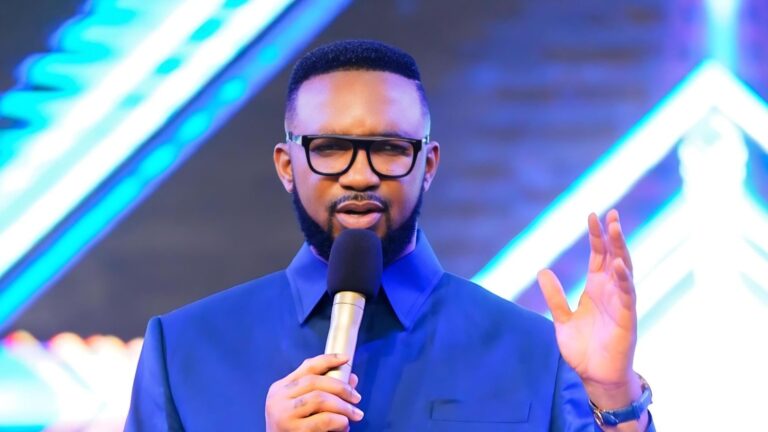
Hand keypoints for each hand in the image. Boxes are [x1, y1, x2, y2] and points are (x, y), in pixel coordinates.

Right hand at [265, 353, 363, 431]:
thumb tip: (351, 379)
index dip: (328, 359)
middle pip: (315, 381)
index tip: (346, 358)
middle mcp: (278, 398)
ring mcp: (284, 415)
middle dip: (341, 387)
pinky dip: (339, 420)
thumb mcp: (305, 408)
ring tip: (355, 415)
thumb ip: (325, 392)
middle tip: (357, 398)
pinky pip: (324, 420)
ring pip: (320, 398)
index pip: (307, 367)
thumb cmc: (294, 430)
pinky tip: (344, 426)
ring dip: (343, 406)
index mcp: (280, 388)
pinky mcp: (294, 431)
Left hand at [538, 210, 638, 395]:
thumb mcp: (562, 319)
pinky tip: (619, 263)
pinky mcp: (626, 318)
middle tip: (609, 213)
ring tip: (615, 228)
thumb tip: (542, 270)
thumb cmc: (583, 349)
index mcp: (596, 288)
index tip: (592, 215)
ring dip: (620, 248)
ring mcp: (621, 302)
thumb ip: (554, 296)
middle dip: (612, 235)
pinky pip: (627, 294)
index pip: (599, 255)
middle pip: (614, 256)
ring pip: (624, 269)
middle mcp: (611, 291)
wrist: (595, 377)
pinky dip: (624, 278)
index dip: (596, 236)